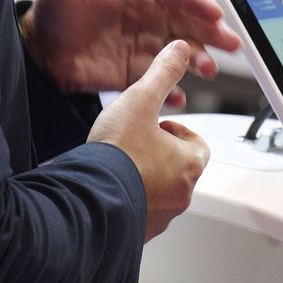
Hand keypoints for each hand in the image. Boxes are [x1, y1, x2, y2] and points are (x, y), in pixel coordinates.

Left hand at [22, 0, 241, 93]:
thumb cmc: (51, 10)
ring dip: (199, 59)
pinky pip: (161, 81)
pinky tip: (181, 97)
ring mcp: (145, 46)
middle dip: (213, 31)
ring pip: (182, 51)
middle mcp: (148, 18)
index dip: (197, 1)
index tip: (215, 10)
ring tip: (208, 68)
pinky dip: (173, 90)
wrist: (38, 52)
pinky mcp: (136, 73)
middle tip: (231, 42)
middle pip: (189, 22)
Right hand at [88, 41, 210, 241]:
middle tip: (133, 143)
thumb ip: (162, 74)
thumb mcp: (140, 101)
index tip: (155, 126)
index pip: (196, 142)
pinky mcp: (138, 231)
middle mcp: (181, 194)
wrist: (85, 199)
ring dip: (144, 176)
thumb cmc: (116, 155)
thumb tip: (179, 51)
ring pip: (159, 190)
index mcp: (190, 164)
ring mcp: (161, 216)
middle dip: (158, 153)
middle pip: (178, 166)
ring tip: (120, 164)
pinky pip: (139, 211)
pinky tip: (110, 185)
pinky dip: (129, 198)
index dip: (174, 129)